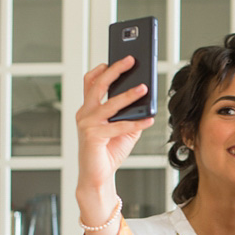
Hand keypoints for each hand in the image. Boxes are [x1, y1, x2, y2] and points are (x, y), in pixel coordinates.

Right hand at [76, 57, 152, 197]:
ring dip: (128, 94)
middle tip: (131, 60)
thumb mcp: (124, 130)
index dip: (102, 69)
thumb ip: (132, 115)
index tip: (117, 58)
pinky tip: (149, 120)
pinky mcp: (93, 136)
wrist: (97, 176)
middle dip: (115, 71)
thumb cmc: (108, 151)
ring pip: (109, 104)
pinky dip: (135, 123)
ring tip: (144, 87)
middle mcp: (85, 113)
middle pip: (98, 85)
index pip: (91, 83)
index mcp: (89, 109)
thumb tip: (147, 101)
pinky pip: (118, 126)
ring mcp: (87, 124)